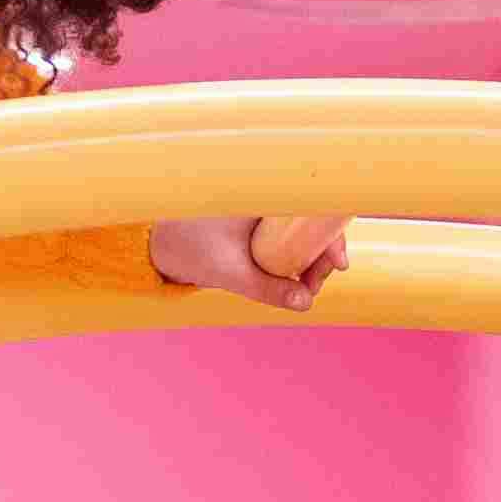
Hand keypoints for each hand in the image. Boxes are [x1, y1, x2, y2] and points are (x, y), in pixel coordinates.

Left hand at [157, 215, 346, 313]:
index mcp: (264, 199)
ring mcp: (266, 218)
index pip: (313, 210)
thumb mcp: (231, 273)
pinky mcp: (261, 234)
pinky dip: (298, 261)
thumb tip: (305, 303)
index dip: (332, 235)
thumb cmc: (190, 248)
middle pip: (313, 226)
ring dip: (311, 262)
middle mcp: (269, 204)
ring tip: (304, 289)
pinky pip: (290, 243)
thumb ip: (267, 289)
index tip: (339, 263)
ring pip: (303, 237)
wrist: (161, 247)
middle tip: (314, 286)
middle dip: (323, 257)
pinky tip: (299, 282)